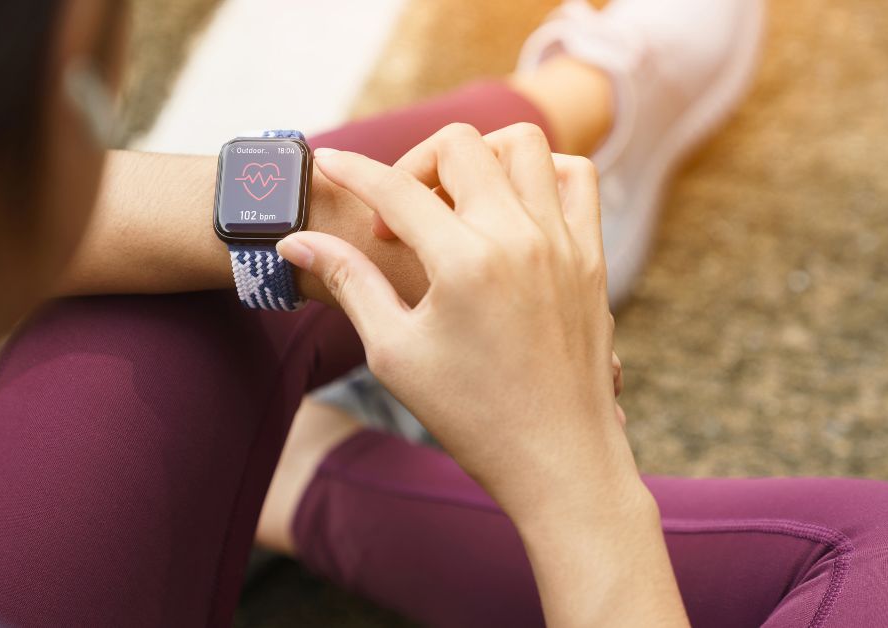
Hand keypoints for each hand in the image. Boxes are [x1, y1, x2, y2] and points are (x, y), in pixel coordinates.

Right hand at [278, 123, 635, 521]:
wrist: (558, 460)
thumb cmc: (469, 415)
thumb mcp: (394, 352)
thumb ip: (349, 282)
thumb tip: (296, 241)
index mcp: (465, 263)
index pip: (395, 189)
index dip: (351, 170)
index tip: (325, 160)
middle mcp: (520, 237)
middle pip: (458, 146)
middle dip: (412, 164)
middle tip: (398, 219)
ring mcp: (564, 241)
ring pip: (524, 144)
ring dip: (478, 157)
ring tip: (454, 204)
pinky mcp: (591, 256)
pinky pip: (576, 177)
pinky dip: (540, 173)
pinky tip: (510, 210)